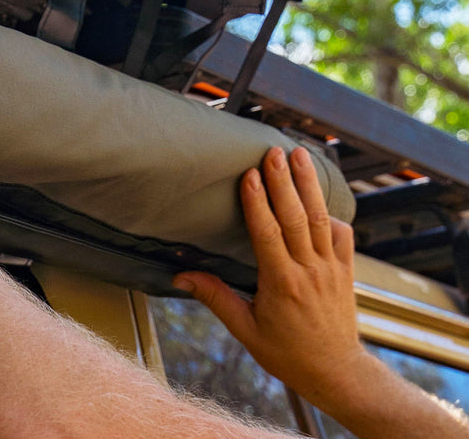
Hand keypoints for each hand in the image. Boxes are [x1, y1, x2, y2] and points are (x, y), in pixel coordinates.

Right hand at [174, 145, 368, 408]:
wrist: (338, 373)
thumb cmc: (288, 354)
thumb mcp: (246, 330)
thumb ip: (215, 297)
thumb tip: (180, 275)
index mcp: (282, 283)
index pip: (268, 234)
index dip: (258, 202)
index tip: (250, 174)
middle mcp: (309, 271)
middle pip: (296, 218)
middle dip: (284, 181)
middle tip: (274, 152)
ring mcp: (331, 269)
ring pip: (320, 219)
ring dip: (309, 184)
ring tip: (300, 155)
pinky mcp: (346, 271)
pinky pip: (342, 235)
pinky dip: (331, 212)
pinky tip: (319, 194)